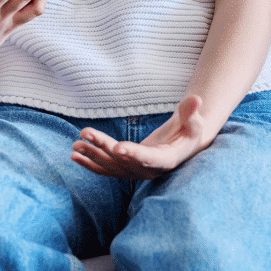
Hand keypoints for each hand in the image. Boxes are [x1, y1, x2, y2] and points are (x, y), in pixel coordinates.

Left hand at [70, 95, 211, 179]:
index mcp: (166, 160)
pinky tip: (74, 157)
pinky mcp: (128, 169)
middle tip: (85, 135)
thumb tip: (196, 99)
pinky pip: (107, 169)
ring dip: (92, 155)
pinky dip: (90, 163)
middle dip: (103, 147)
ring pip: (111, 166)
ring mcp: (136, 172)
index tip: (117, 148)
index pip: (148, 158)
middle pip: (123, 160)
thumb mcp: (194, 122)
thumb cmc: (190, 131)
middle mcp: (148, 170)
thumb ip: (192, 112)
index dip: (133, 153)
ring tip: (74, 146)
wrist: (184, 146)